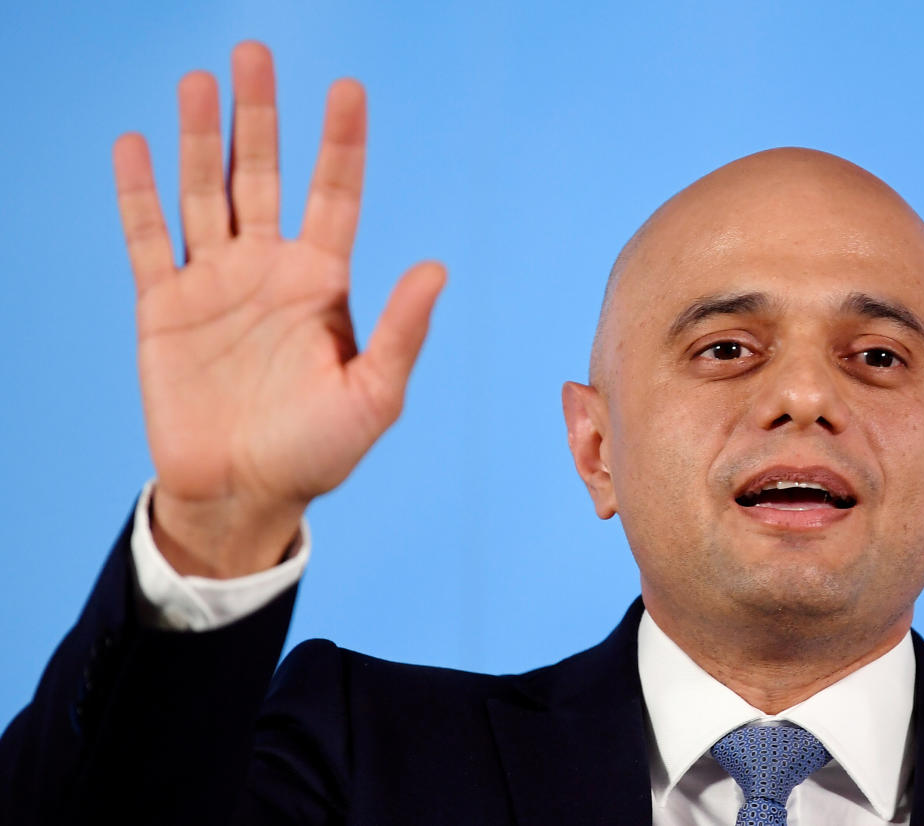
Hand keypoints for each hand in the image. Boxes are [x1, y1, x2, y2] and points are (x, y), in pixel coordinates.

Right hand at [112, 42, 444, 577]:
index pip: (334, 195)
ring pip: (205, 192)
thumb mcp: (373, 396)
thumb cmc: (319, 452)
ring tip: (198, 81)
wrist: (245, 494)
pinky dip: (140, 195)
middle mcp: (269, 271)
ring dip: (198, 138)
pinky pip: (149, 239)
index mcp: (322, 284)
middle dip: (259, 115)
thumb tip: (437, 267)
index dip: (340, 142)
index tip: (347, 88)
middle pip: (263, 174)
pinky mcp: (165, 309)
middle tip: (253, 53)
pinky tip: (136, 146)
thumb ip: (400, 331)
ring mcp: (215, 285)